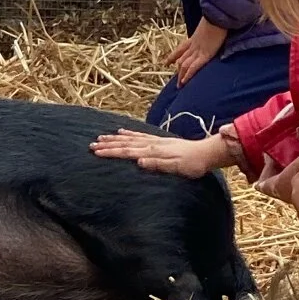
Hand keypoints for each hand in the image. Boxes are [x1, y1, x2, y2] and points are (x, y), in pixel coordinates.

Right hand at [91, 127, 231, 175]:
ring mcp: (155, 141)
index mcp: (153, 151)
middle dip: (108, 144)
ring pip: (130, 138)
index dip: (111, 152)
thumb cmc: (193, 164)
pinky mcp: (160, 141)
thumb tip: (139, 161)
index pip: (128, 151)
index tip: (96, 152)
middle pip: (125, 143)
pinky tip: (122, 131)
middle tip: (91, 144)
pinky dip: (129, 133)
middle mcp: (152, 144)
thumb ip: (158, 164)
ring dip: (114, 138)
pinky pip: (140, 135)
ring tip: (101, 137)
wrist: (207, 153)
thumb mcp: (177, 168)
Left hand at [172, 19, 227, 83]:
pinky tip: (185, 82)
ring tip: (179, 85)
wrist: (217, 17)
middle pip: (181, 59)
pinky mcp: (204, 55)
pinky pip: (194, 67)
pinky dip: (188, 75)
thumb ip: (209, 29)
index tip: (167, 63)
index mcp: (194, 38)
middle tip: (174, 79)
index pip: (181, 49)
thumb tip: (214, 29)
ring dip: (181, 76)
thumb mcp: (210, 24)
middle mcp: (193, 45)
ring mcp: (198, 50)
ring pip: (184, 65)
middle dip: (177, 69)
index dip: (172, 56)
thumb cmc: (217, 18)